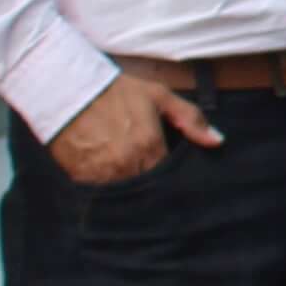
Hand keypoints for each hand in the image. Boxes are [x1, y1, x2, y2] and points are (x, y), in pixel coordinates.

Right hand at [46, 70, 222, 186]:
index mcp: (149, 145)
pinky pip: (101, 195)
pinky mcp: (81, 179)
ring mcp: (103, 174)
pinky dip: (108, 192)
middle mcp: (127, 164)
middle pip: (149, 190)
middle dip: (153, 189)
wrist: (67, 88)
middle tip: (155, 185)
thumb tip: (217, 141)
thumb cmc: (115, 91)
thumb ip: (190, 118)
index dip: (173, 181)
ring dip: (132, 193)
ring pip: (126, 197)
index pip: (170, 179)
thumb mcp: (158, 95)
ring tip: (133, 183)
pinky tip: (111, 181)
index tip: (174, 181)